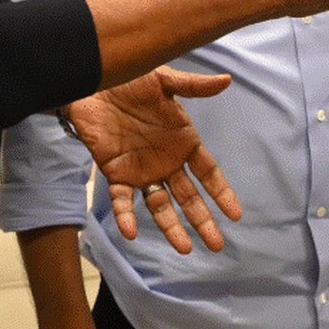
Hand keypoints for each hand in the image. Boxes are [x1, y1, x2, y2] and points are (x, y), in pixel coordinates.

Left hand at [64, 67, 242, 251]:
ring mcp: (142, 171)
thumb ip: (193, 86)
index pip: (208, 173)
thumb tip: (226, 80)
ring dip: (172, 227)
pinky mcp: (116, 174)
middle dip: (203, 220)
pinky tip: (132, 232)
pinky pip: (122, 200)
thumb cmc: (131, 80)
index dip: (221, 193)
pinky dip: (126, 216)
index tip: (235, 215)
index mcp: (183, 142)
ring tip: (185, 248)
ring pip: (160, 205)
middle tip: (217, 244)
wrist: (93, 82)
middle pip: (189, 197)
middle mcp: (166, 162)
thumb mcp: (165, 81)